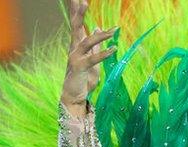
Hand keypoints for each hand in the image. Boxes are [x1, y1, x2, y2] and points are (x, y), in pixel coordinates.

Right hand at [61, 0, 116, 115]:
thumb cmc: (84, 78)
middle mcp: (74, 49)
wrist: (75, 97)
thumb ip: (95, 45)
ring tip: (113, 30)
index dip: (77, 11)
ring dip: (100, 36)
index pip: (77, 25)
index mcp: (77, 45)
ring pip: (86, 42)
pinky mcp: (79, 68)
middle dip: (79, 14)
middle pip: (76, 27)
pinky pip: (92, 59)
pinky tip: (114, 48)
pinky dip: (104, 53)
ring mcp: (75, 58)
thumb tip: (98, 28)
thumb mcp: (92, 59)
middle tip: (83, 1)